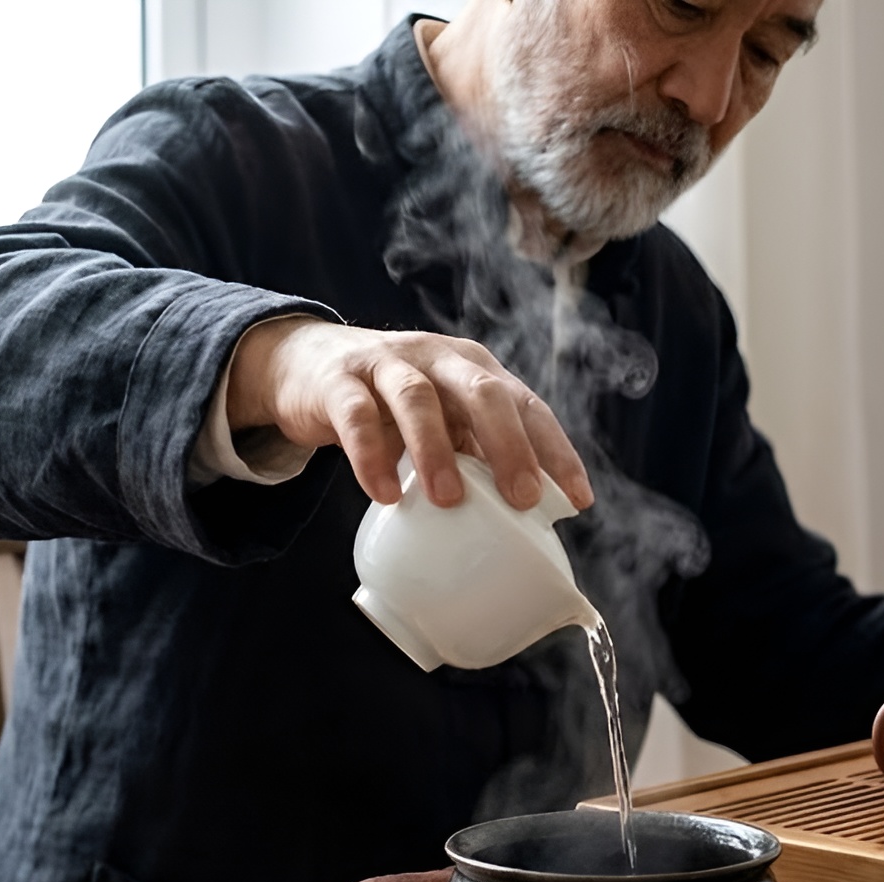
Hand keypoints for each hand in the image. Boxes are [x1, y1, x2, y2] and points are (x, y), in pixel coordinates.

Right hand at [225, 316, 593, 510]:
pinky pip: (357, 416)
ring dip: (437, 450)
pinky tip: (386, 495)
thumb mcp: (441, 422)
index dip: (556, 450)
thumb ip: (474, 455)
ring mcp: (387, 365)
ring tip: (449, 500)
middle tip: (522, 498)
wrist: (306, 366)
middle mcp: (438, 360)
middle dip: (510, 445)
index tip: (577, 499)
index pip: (527, 405)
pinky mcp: (339, 381)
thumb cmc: (389, 404)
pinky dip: (371, 455)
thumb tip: (523, 519)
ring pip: (418, 398)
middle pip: (483, 392)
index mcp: (474, 371)